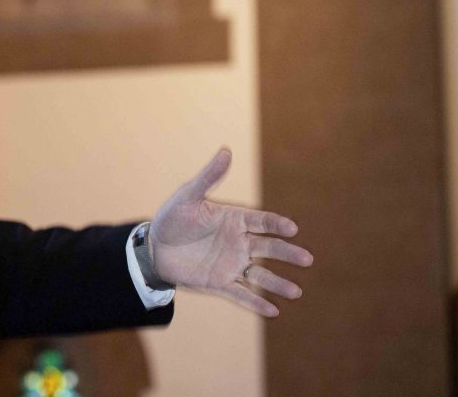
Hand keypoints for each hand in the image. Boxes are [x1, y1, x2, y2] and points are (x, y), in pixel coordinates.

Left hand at [150, 147, 312, 316]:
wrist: (154, 248)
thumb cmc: (172, 218)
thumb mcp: (188, 196)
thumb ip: (209, 177)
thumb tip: (226, 150)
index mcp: (234, 220)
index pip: (261, 221)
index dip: (276, 224)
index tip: (291, 228)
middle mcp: (238, 243)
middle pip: (268, 248)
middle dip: (287, 254)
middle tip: (307, 259)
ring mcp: (231, 264)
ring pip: (259, 275)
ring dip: (277, 283)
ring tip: (296, 292)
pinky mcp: (219, 283)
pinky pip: (241, 294)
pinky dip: (255, 302)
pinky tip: (273, 311)